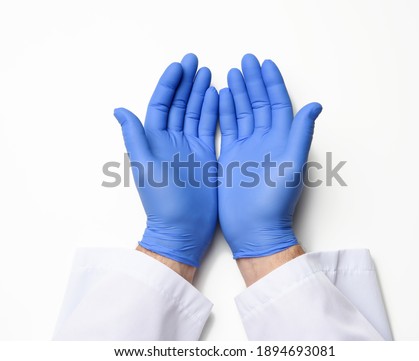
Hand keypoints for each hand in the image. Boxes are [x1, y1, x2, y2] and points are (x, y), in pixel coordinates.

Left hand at [114, 54, 217, 267]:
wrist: (183, 227)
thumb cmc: (162, 200)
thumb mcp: (145, 166)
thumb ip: (135, 136)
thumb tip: (119, 109)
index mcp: (154, 139)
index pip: (162, 104)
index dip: (169, 84)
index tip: (179, 65)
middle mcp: (172, 140)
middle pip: (179, 104)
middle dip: (187, 82)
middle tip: (196, 61)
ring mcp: (190, 147)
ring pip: (195, 113)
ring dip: (200, 93)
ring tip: (209, 73)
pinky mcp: (206, 155)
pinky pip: (209, 128)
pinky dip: (213, 112)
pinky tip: (218, 97)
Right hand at [218, 54, 321, 261]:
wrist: (254, 228)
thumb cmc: (275, 201)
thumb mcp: (291, 164)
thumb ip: (300, 133)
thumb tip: (315, 106)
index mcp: (281, 139)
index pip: (277, 103)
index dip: (272, 83)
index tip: (265, 63)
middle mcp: (265, 140)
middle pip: (259, 103)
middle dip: (253, 81)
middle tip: (246, 61)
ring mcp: (247, 147)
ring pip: (243, 113)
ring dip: (238, 92)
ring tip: (232, 73)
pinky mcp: (231, 156)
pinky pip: (228, 128)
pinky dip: (224, 112)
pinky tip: (221, 98)